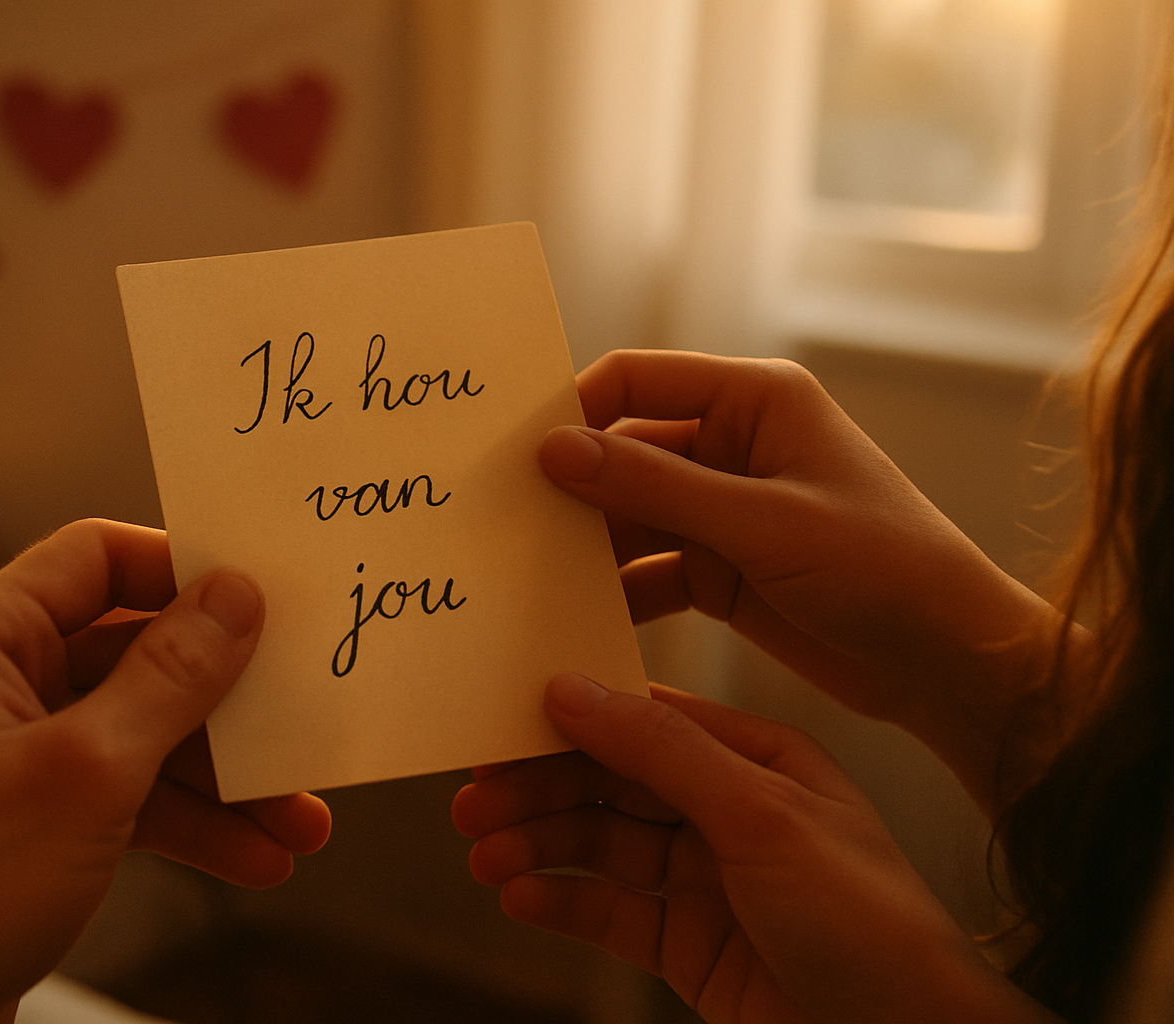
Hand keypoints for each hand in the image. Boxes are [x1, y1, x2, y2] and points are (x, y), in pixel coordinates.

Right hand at [453, 676, 1060, 1023]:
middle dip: (540, 790)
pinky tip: (519, 898)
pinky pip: (609, 913)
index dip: (570, 721)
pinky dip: (561, 903)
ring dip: (539, 847)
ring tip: (484, 856)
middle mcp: (727, 813)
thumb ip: (661, 753)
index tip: (502, 723)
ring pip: (600, 847)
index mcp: (757, 759)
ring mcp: (706, 881)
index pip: (645, 723)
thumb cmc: (871, 923)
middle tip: (473, 801)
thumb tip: (573, 689)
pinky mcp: (689, 946)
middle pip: (611, 785)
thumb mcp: (762, 817)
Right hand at [539, 350, 1077, 812]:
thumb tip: (556, 450)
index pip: (636, 380)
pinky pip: (649, 570)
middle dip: (571, 488)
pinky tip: (577, 622)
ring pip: (629, 517)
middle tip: (502, 523)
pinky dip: (617, 593)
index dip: (573, 410)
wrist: (949, 661)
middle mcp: (733, 446)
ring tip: (526, 578)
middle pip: (623, 452)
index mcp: (754, 401)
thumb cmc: (883, 567)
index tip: (514, 455)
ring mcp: (724, 510)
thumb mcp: (763, 523)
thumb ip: (655, 487)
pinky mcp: (722, 570)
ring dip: (587, 546)